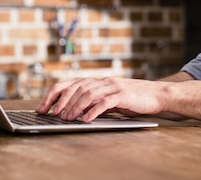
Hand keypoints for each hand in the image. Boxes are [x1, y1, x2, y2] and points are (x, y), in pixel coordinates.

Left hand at [35, 77, 166, 122]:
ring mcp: (113, 86)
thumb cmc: (134, 99)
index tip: (43, 108)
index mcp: (98, 81)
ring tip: (67, 118)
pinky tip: (86, 119)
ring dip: (75, 106)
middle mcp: (103, 81)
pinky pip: (104, 102)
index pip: (70, 83)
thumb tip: (74, 113)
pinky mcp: (123, 95)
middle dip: (62, 101)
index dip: (54, 94)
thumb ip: (95, 102)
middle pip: (76, 87)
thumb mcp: (110, 99)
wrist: (157, 94)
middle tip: (53, 114)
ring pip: (88, 93)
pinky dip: (93, 111)